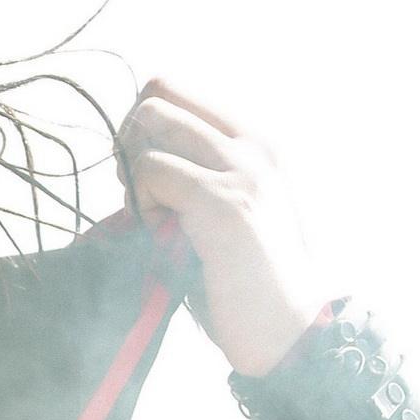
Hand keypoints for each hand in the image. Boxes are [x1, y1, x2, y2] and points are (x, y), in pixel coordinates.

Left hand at [116, 78, 334, 376]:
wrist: (292, 333)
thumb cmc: (245, 281)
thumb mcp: (221, 210)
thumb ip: (191, 172)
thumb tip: (127, 149)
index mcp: (253, 142)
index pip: (172, 87)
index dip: (140, 127)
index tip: (145, 174)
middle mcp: (251, 144)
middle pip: (155, 95)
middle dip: (131, 143)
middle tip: (143, 195)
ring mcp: (240, 168)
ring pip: (150, 123)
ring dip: (137, 173)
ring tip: (160, 220)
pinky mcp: (222, 201)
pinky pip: (150, 170)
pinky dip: (143, 204)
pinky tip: (167, 238)